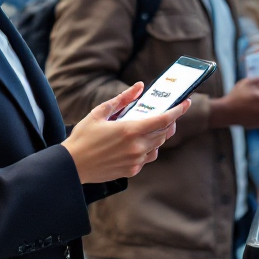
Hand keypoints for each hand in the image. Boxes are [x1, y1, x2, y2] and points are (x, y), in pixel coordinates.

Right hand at [61, 83, 186, 183]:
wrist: (72, 166)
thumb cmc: (83, 137)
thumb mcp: (100, 112)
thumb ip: (122, 99)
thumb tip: (139, 87)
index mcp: (130, 130)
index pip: (164, 120)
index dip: (178, 111)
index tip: (186, 103)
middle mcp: (137, 147)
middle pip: (164, 133)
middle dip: (169, 122)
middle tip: (168, 113)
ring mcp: (135, 161)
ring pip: (157, 146)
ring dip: (158, 136)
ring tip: (150, 128)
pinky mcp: (131, 171)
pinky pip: (147, 158)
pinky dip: (147, 149)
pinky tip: (136, 143)